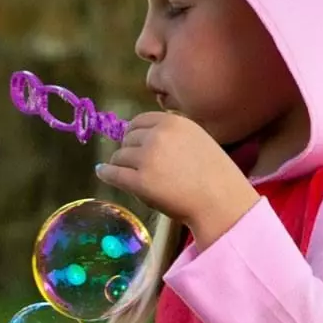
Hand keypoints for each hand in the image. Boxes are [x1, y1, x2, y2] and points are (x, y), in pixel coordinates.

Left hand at [95, 111, 256, 247]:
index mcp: (174, 122)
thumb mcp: (197, 139)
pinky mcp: (140, 182)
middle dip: (128, 150)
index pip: (140, 121)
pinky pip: (114, 174)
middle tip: (133, 164)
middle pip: (128, 139)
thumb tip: (142, 136)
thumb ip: (172, 135)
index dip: (133, 133)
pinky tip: (103, 173)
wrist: (220, 201)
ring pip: (119, 156)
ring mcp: (147, 159)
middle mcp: (158, 136)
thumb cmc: (214, 175)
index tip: (132, 143)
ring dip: (120, 164)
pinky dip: (106, 173)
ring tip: (126, 175)